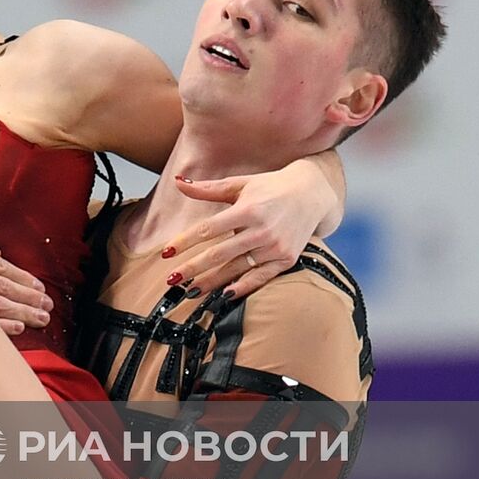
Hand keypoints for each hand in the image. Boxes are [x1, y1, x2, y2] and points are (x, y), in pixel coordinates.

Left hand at [163, 159, 334, 298]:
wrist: (312, 193)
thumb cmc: (270, 187)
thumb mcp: (240, 184)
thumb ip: (208, 188)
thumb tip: (177, 183)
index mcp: (247, 209)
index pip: (208, 229)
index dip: (185, 242)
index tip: (166, 253)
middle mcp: (262, 229)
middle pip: (220, 253)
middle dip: (193, 268)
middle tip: (172, 280)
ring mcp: (275, 246)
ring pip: (237, 268)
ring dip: (212, 281)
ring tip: (191, 291)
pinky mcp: (286, 258)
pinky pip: (261, 277)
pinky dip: (243, 287)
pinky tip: (224, 295)